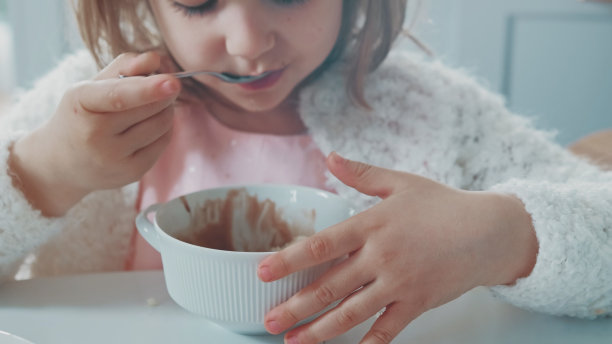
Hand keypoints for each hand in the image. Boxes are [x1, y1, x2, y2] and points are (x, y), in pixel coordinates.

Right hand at [10, 52, 180, 215]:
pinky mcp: (132, 172)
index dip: (147, 89)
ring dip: (165, 109)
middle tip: (162, 85)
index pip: (117, 96)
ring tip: (151, 107)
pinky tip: (149, 126)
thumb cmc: (82, 115)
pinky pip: (164, 141)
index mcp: (80, 103)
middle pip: (150, 107)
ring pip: (161, 124)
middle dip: (163, 92)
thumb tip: (156, 59)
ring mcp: (114, 158)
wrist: (62, 163)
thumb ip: (124, 67)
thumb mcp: (91, 86)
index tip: (172, 82)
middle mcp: (94, 135)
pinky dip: (165, 128)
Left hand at [257, 152, 536, 343]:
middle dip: (295, 305)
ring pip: (352, 313)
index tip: (263, 272)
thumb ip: (362, 173)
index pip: (322, 245)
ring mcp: (400, 283)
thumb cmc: (442, 204)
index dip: (290, 259)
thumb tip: (330, 156)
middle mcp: (382, 256)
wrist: (489, 231)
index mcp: (372, 224)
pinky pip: (388, 330)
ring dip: (319, 331)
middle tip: (267, 319)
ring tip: (292, 341)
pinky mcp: (418, 303)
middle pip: (330, 286)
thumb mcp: (401, 182)